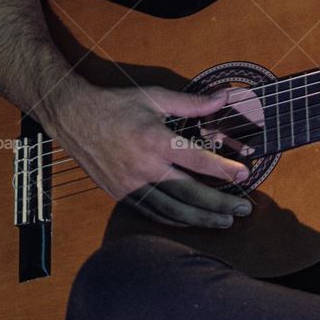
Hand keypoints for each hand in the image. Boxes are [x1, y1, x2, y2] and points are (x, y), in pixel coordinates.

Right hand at [40, 79, 257, 227]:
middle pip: (190, 194)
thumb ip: (192, 102)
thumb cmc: (115, 105)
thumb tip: (224, 97)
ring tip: (225, 222)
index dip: (224, 170)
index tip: (245, 175)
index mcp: (155, 141)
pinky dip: (176, 220)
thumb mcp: (154, 97)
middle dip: (221, 204)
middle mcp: (144, 167)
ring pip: (173, 210)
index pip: (198, 161)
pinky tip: (192, 221)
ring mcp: (131, 185)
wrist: (73, 118)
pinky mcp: (121, 194)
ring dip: (202, 219)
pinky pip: (153, 213)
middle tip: (245, 209)